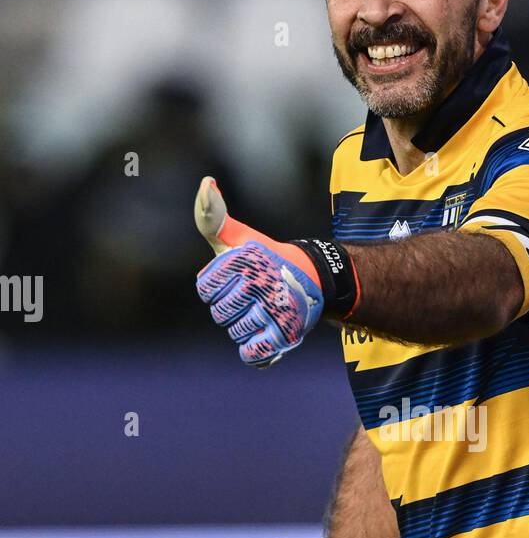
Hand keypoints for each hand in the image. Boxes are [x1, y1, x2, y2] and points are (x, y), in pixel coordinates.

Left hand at [194, 176, 322, 366]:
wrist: (314, 278)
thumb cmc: (266, 257)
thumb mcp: (240, 236)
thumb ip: (213, 216)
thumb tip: (206, 183)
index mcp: (246, 260)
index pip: (206, 287)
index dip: (217, 285)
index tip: (236, 277)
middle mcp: (261, 285)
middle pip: (220, 313)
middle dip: (231, 307)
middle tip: (251, 296)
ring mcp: (274, 313)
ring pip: (236, 333)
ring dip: (244, 327)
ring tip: (260, 312)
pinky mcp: (285, 336)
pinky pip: (252, 354)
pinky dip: (254, 351)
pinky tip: (262, 334)